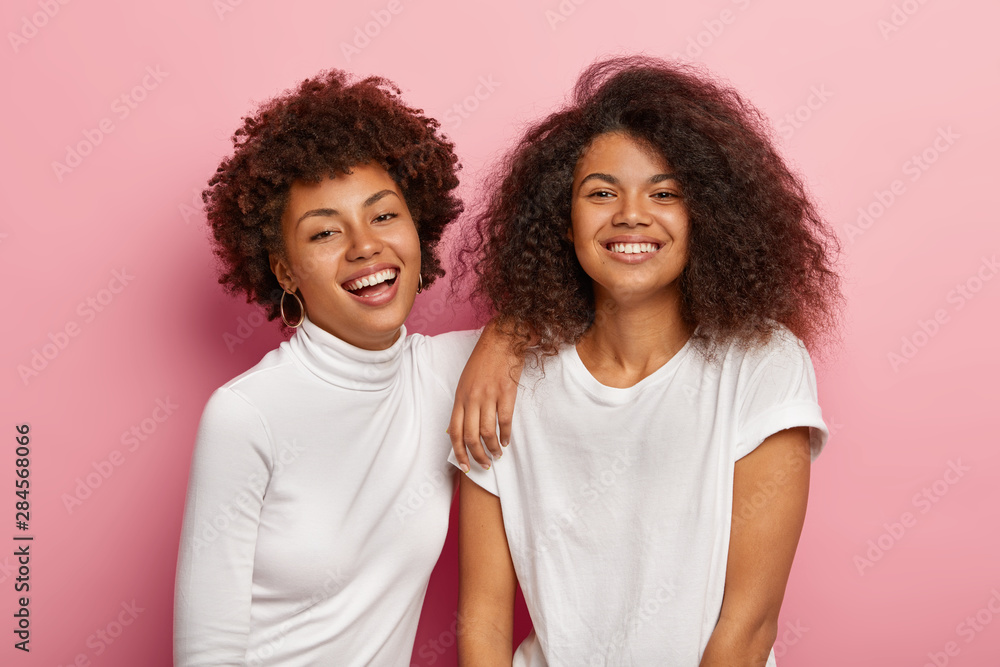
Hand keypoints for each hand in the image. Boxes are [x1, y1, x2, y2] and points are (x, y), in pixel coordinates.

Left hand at [449, 320, 523, 471]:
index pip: (455, 432)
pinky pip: (505, 421)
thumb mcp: (465, 382)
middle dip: (477, 456)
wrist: (502, 339)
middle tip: (485, 464)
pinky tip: (507, 441)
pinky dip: (506, 435)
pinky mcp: (506, 393)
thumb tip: (458, 429)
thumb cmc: (484, 360)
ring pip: (488, 432)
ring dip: (493, 449)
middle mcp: (472, 398)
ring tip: (498, 455)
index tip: (464, 466)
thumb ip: (463, 405)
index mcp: (460, 397)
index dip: (459, 453)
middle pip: (471, 437)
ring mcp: (489, 396)